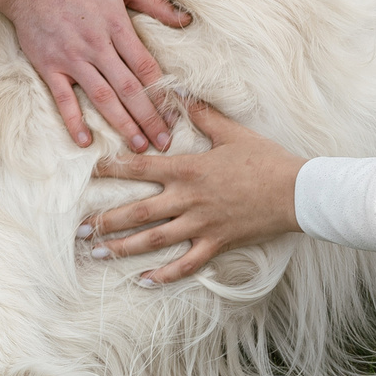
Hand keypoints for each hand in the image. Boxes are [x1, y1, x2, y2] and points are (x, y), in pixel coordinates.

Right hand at [0, 0, 188, 151]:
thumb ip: (154, 1)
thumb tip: (186, 20)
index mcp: (116, 26)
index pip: (146, 68)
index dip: (163, 94)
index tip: (176, 115)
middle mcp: (96, 46)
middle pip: (129, 89)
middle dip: (149, 119)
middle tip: (165, 143)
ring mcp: (71, 59)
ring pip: (102, 98)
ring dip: (122, 125)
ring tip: (138, 147)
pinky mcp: (48, 66)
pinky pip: (63, 99)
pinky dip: (74, 121)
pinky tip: (86, 142)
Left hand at [81, 101, 303, 283]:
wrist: (296, 191)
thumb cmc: (265, 159)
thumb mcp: (232, 131)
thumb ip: (201, 114)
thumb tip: (180, 92)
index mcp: (188, 169)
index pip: (139, 168)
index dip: (111, 169)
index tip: (89, 173)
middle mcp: (188, 199)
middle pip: (137, 212)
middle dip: (105, 220)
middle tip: (79, 228)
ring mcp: (201, 224)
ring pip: (154, 240)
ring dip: (123, 249)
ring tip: (97, 254)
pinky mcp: (216, 243)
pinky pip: (186, 264)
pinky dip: (164, 275)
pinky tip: (144, 282)